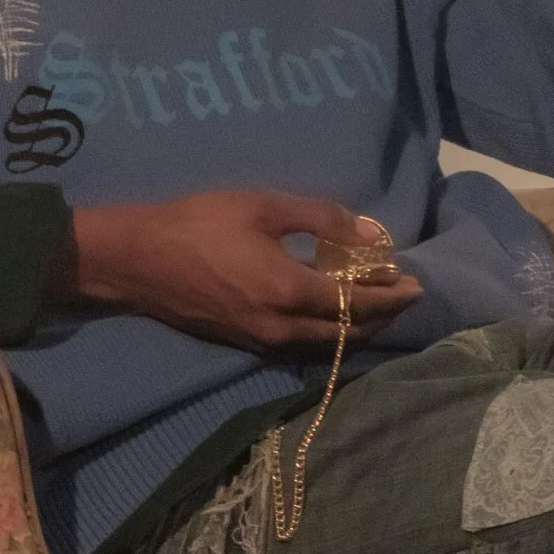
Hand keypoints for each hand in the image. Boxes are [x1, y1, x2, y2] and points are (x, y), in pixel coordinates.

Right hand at [59, 190, 422, 353]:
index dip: (392, 295)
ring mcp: (261, 342)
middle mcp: (280, 328)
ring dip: (357, 329)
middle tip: (404, 295)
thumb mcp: (264, 206)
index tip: (417, 283)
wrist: (136, 259)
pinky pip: (301, 347)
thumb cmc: (200, 223)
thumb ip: (323, 219)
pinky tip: (334, 316)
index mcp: (288, 292)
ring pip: (325, 346)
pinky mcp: (245, 344)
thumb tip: (372, 234)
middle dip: (382, 317)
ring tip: (378, 305)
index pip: (357, 303)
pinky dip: (328, 334)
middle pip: (347, 334)